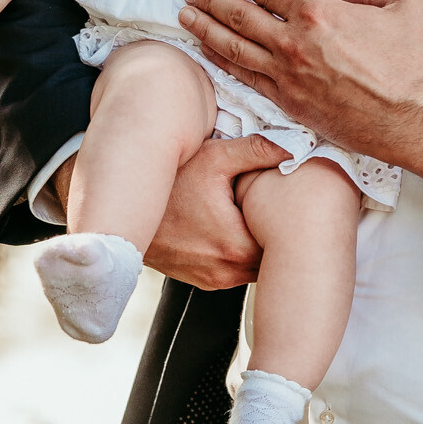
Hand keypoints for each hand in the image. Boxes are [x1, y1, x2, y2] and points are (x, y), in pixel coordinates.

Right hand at [53, 133, 285, 288]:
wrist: (122, 210)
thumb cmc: (169, 182)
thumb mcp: (213, 158)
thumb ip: (256, 150)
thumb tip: (296, 143)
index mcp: (235, 247)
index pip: (286, 247)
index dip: (294, 225)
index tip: (300, 207)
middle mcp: (225, 272)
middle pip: (272, 260)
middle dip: (280, 237)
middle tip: (288, 211)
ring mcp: (211, 280)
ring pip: (253, 268)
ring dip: (260, 247)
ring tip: (264, 219)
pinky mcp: (200, 280)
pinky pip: (233, 271)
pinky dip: (240, 254)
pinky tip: (240, 229)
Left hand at [178, 0, 422, 189]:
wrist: (411, 117)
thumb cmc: (412, 63)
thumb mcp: (402, 6)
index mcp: (319, 12)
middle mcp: (294, 41)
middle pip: (240, 14)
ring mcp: (286, 74)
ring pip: (234, 46)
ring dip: (205, 27)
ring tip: (185, 15)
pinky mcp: (287, 102)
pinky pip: (245, 77)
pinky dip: (222, 61)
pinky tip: (208, 51)